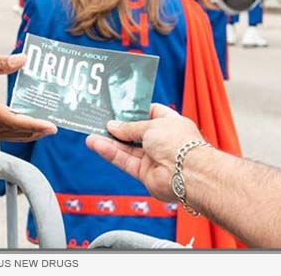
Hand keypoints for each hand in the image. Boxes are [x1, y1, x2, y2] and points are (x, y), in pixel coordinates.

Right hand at [0, 54, 57, 140]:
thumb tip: (23, 59)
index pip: (12, 120)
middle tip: (58, 124)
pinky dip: (23, 132)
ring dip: (33, 133)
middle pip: (17, 132)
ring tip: (51, 126)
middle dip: (39, 129)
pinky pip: (9, 135)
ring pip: (14, 136)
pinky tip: (36, 125)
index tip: (50, 126)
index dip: (33, 124)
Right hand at [86, 104, 203, 201]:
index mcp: (170, 123)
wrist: (188, 174)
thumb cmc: (178, 143)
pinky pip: (125, 161)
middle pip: (136, 132)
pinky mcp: (146, 173)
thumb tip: (113, 126)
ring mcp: (154, 157)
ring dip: (110, 142)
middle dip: (119, 128)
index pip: (152, 112)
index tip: (119, 108)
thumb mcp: (151, 126)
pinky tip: (97, 145)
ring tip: (92, 134)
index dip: (135, 110)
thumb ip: (130, 127)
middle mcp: (163, 140)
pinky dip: (111, 153)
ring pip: (127, 148)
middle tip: (101, 121)